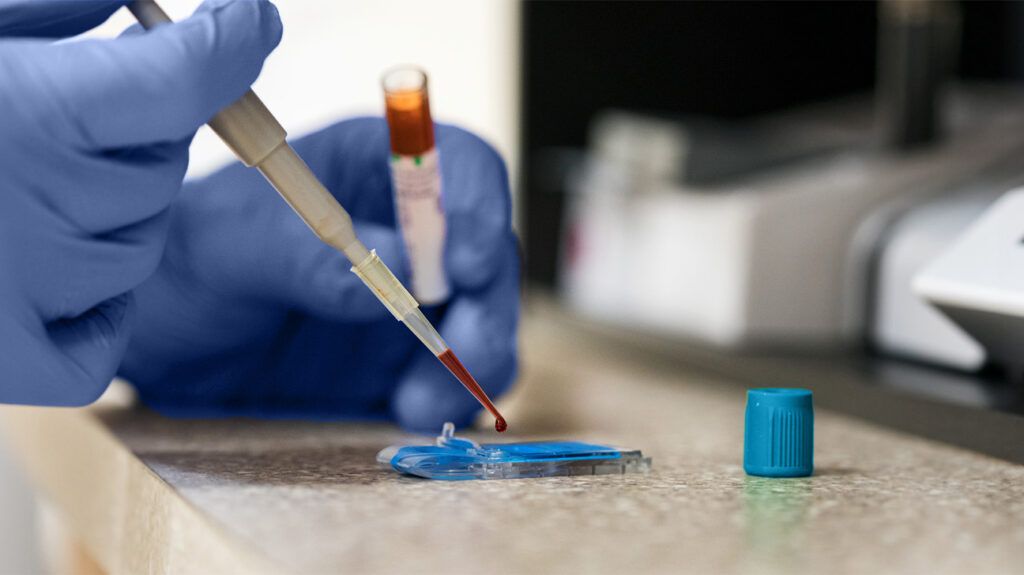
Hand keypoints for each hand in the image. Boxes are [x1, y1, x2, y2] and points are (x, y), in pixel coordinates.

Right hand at [0, 0, 281, 404]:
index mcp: (30, 115)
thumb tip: (140, 9)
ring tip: (11, 186)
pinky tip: (43, 262)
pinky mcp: (11, 369)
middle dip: (132, 130)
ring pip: (141, 241)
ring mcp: (31, 300)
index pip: (189, 79)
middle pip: (163, 165)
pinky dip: (96, 302)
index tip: (245, 19)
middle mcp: (44, 212)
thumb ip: (49, 15)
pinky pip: (103, 338)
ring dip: (105, 206)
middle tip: (57, 114)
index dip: (232, 38)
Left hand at [119, 118, 519, 431]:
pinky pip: (453, 380)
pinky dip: (452, 402)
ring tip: (416, 406)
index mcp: (372, 168)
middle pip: (488, 256)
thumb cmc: (184, 260)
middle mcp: (407, 229)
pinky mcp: (402, 358)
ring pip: (483, 324)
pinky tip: (415, 419)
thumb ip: (310, 256)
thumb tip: (406, 273)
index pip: (457, 167)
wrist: (159, 333)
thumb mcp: (230, 246)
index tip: (467, 264)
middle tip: (465, 356)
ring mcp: (412, 297)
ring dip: (473, 366)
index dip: (478, 207)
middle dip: (487, 309)